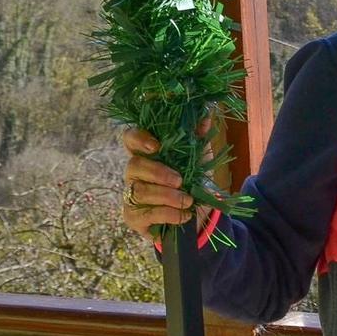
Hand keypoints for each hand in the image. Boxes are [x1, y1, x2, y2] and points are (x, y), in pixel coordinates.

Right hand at [120, 111, 227, 240]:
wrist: (197, 217)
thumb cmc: (192, 183)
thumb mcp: (199, 160)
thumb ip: (199, 140)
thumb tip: (206, 119)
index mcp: (146, 153)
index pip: (130, 138)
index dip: (138, 138)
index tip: (157, 146)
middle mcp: (134, 173)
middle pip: (133, 165)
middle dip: (158, 172)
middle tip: (180, 180)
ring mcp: (130, 195)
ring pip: (140, 191)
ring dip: (167, 196)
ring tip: (188, 201)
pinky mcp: (133, 217)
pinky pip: (145, 214)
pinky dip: (168, 214)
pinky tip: (184, 215)